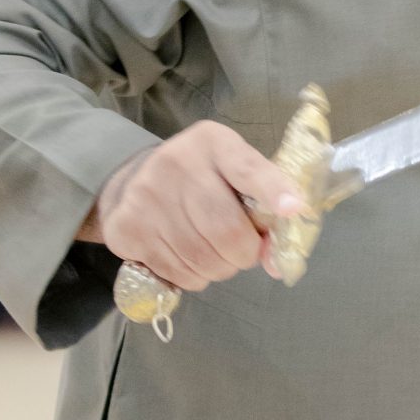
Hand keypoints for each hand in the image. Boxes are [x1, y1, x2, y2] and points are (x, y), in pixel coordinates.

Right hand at [83, 123, 311, 290]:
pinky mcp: (127, 229)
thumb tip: (276, 262)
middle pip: (227, 231)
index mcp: (212, 143)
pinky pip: (178, 273)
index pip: (247, 168)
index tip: (292, 209)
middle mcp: (176, 164)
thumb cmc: (198, 179)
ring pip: (204, 260)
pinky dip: (194, 276)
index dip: (273, 191)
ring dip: (220, 269)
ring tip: (213, 252)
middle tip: (242, 252)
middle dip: (245, 254)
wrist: (130, 182)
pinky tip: (188, 257)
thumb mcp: (232, 170)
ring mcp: (146, 198)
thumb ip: (262, 203)